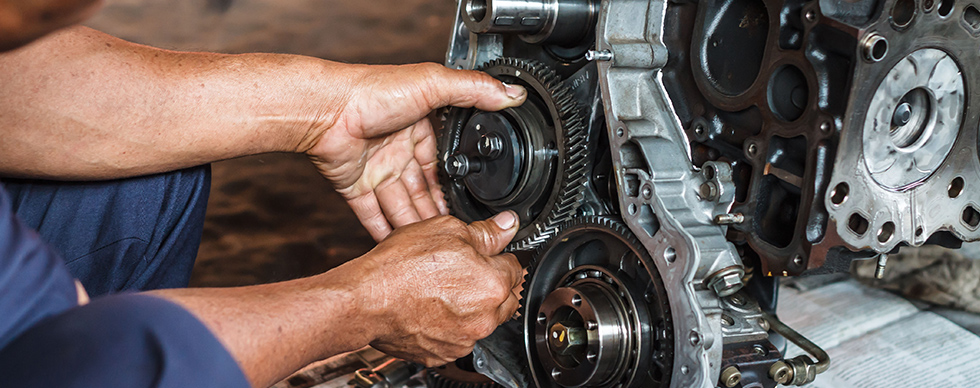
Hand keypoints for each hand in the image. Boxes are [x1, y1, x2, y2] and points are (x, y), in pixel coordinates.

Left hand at [307, 63, 526, 240]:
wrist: (326, 110)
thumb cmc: (374, 91)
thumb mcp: (433, 84)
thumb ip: (474, 90)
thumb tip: (512, 92)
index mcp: (421, 129)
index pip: (445, 166)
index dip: (457, 189)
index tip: (473, 210)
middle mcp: (399, 151)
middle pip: (425, 192)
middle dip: (439, 216)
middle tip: (457, 239)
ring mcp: (377, 171)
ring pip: (403, 208)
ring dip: (417, 229)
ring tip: (435, 250)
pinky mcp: (355, 187)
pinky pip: (373, 216)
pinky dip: (384, 233)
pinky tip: (399, 250)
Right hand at [345, 211, 523, 365]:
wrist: (365, 301)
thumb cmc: (399, 267)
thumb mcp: (446, 230)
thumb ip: (485, 232)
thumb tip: (506, 226)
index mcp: (492, 284)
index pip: (516, 267)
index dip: (498, 257)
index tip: (485, 255)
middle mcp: (484, 317)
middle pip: (504, 298)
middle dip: (490, 284)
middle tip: (461, 271)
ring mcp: (464, 340)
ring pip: (481, 320)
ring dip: (471, 308)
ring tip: (440, 290)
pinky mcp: (444, 354)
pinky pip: (458, 338)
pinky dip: (450, 326)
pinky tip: (431, 308)